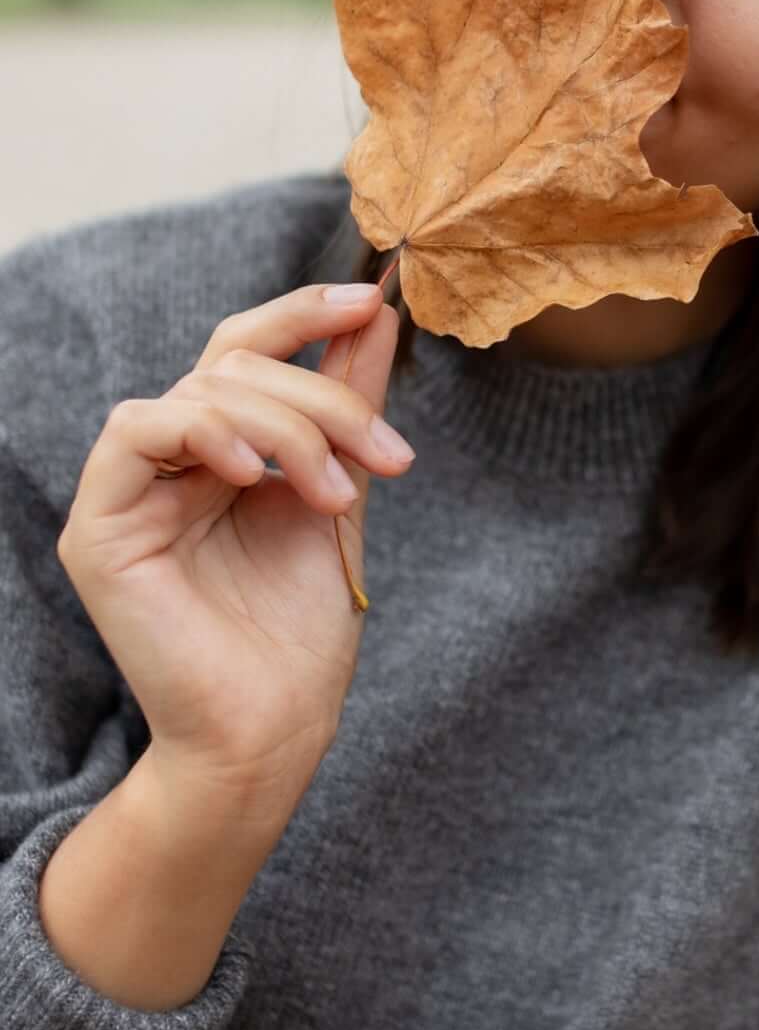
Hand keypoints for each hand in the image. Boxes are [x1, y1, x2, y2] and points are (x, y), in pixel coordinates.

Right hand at [54, 282, 413, 812]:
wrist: (274, 730)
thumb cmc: (301, 633)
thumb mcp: (342, 494)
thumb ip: (349, 404)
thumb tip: (378, 312)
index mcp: (220, 453)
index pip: (248, 349)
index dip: (304, 312)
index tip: (374, 300)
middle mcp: (169, 463)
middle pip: (237, 365)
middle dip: (325, 399)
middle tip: (388, 457)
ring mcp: (129, 492)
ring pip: (202, 390)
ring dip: (289, 429)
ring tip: (338, 496)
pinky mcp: (99, 528)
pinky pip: (137, 430)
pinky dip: (205, 432)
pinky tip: (253, 474)